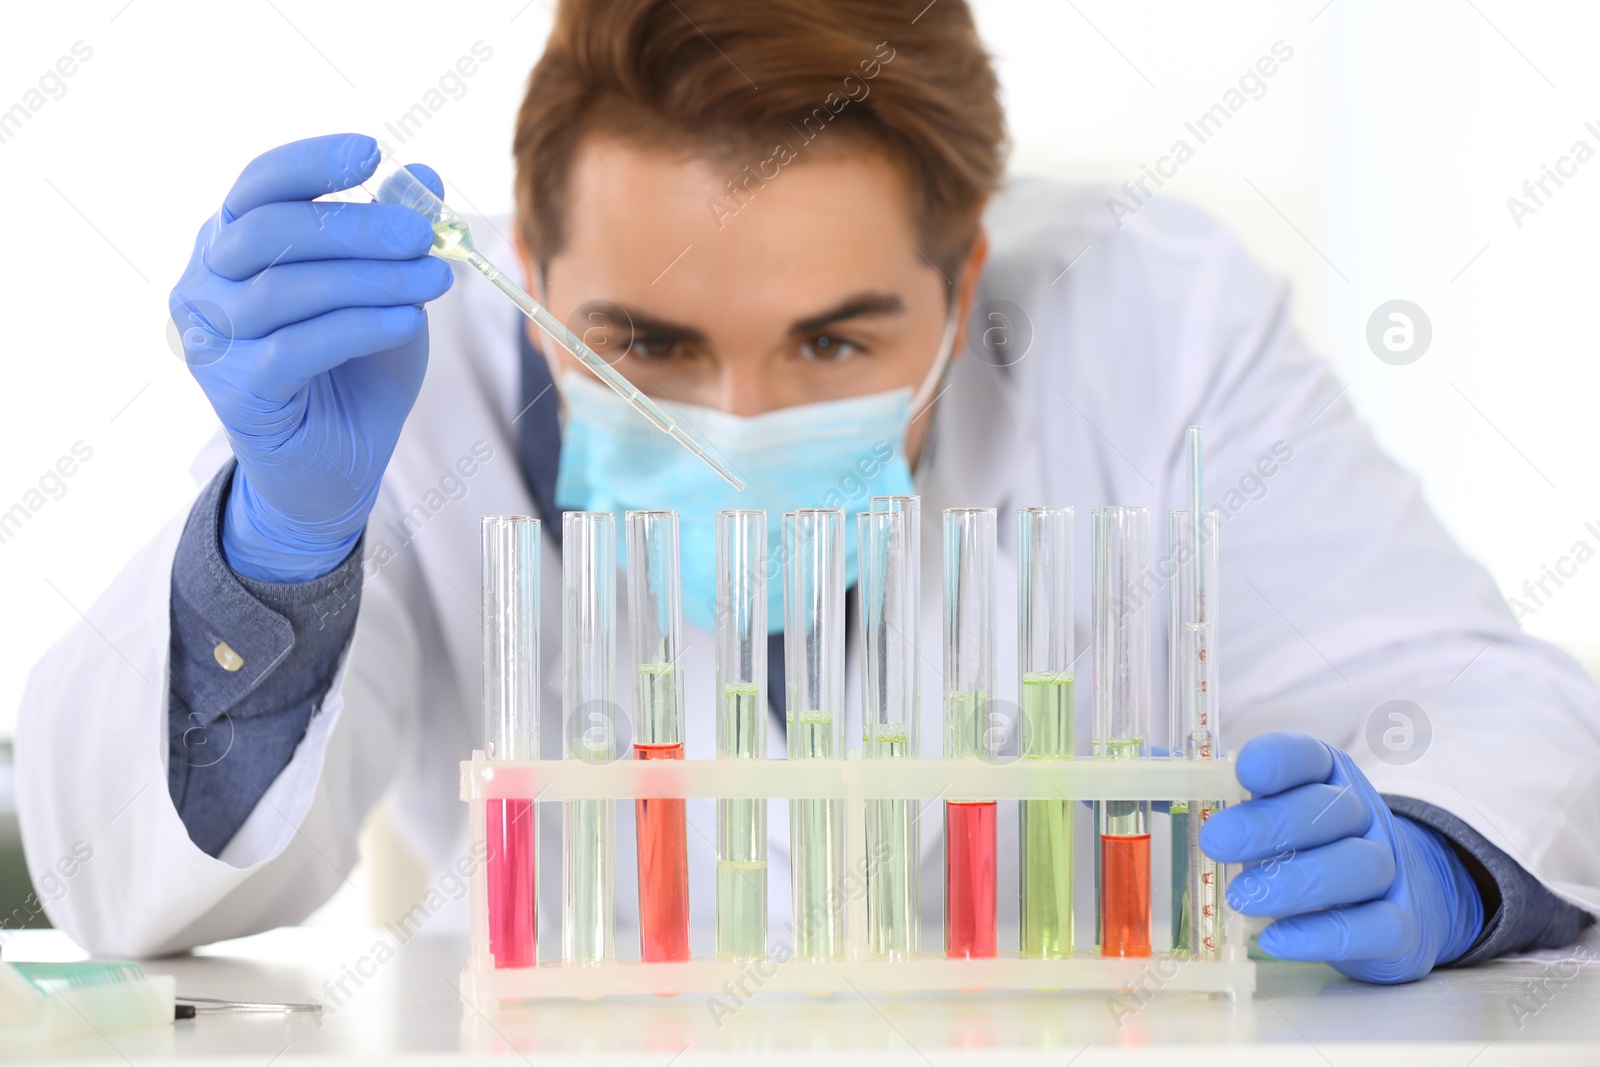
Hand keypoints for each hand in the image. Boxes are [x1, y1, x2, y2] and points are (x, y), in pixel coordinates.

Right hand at [168, 133, 454, 581]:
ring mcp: (214, 341)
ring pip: (287, 290)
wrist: (336, 469)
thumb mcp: (386, 293)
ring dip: (372, 279)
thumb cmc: (356, 370)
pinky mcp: (239, 392)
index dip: (312, 163)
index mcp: (233, 245)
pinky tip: (409, 321)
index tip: (373, 153)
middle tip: (423, 233)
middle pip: (269, 232)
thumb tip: (425, 177)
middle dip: (356, 225)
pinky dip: (361, 326)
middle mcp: (207, 285)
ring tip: (434, 279)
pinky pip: (299, 346)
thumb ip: (395, 237)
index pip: (259, 185)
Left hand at [1200, 730, 1483, 982]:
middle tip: (1216, 842)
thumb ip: (1219, 795)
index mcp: (1327, 776)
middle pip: (1328, 810)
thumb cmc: (1310, 846)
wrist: (1397, 896)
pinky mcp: (1399, 925)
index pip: (1309, 756)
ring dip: (1296, 881)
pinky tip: (1276, 940)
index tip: (1245, 773)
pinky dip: (1322, 934)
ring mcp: (1388, 868)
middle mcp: (1363, 815)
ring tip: (1241, 898)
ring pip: (1356, 865)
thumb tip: (1148, 775)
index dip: (1279, 760)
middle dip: (1270, 825)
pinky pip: (1371, 927)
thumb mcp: (1272, 811)